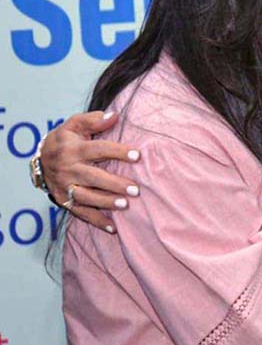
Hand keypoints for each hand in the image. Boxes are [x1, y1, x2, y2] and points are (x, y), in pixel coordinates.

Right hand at [41, 111, 140, 232]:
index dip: (118, 152)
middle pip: (93, 177)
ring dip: (106, 203)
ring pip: (86, 197)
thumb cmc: (66, 139)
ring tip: (126, 205)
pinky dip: (96, 221)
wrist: (40, 157)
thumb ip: (94, 120)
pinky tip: (113, 228)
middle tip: (136, 190)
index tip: (138, 156)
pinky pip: (80, 213)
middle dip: (114, 184)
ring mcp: (65, 186)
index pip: (99, 150)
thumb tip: (115, 116)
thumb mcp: (75, 124)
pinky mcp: (63, 200)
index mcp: (74, 148)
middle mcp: (68, 168)